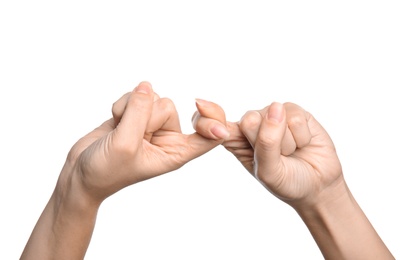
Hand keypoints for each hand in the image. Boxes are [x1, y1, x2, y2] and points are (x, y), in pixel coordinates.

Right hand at [62, 82, 223, 203]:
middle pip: (168, 107)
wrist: (82, 172)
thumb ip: (139, 113)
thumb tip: (147, 86)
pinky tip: (115, 121)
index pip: (209, 136)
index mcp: (176, 153)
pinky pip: (137, 95)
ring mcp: (152, 125)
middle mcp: (168, 137)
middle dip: (144, 116)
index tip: (198, 105)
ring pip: (151, 97)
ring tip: (120, 129)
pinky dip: (122, 104)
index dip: (212, 119)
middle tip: (129, 136)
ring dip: (131, 108)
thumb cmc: (106, 170)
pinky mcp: (137, 114)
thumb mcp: (125, 145)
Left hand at [193, 100, 342, 207]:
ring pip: (274, 119)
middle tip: (278, 157)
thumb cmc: (287, 181)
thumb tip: (275, 107)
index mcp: (235, 141)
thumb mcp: (269, 172)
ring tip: (291, 152)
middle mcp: (251, 124)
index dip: (207, 116)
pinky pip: (294, 117)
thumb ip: (266, 143)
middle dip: (268, 144)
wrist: (317, 185)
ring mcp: (272, 115)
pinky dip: (301, 137)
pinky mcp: (293, 111)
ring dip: (288, 143)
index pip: (214, 124)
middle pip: (249, 120)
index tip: (200, 104)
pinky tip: (302, 143)